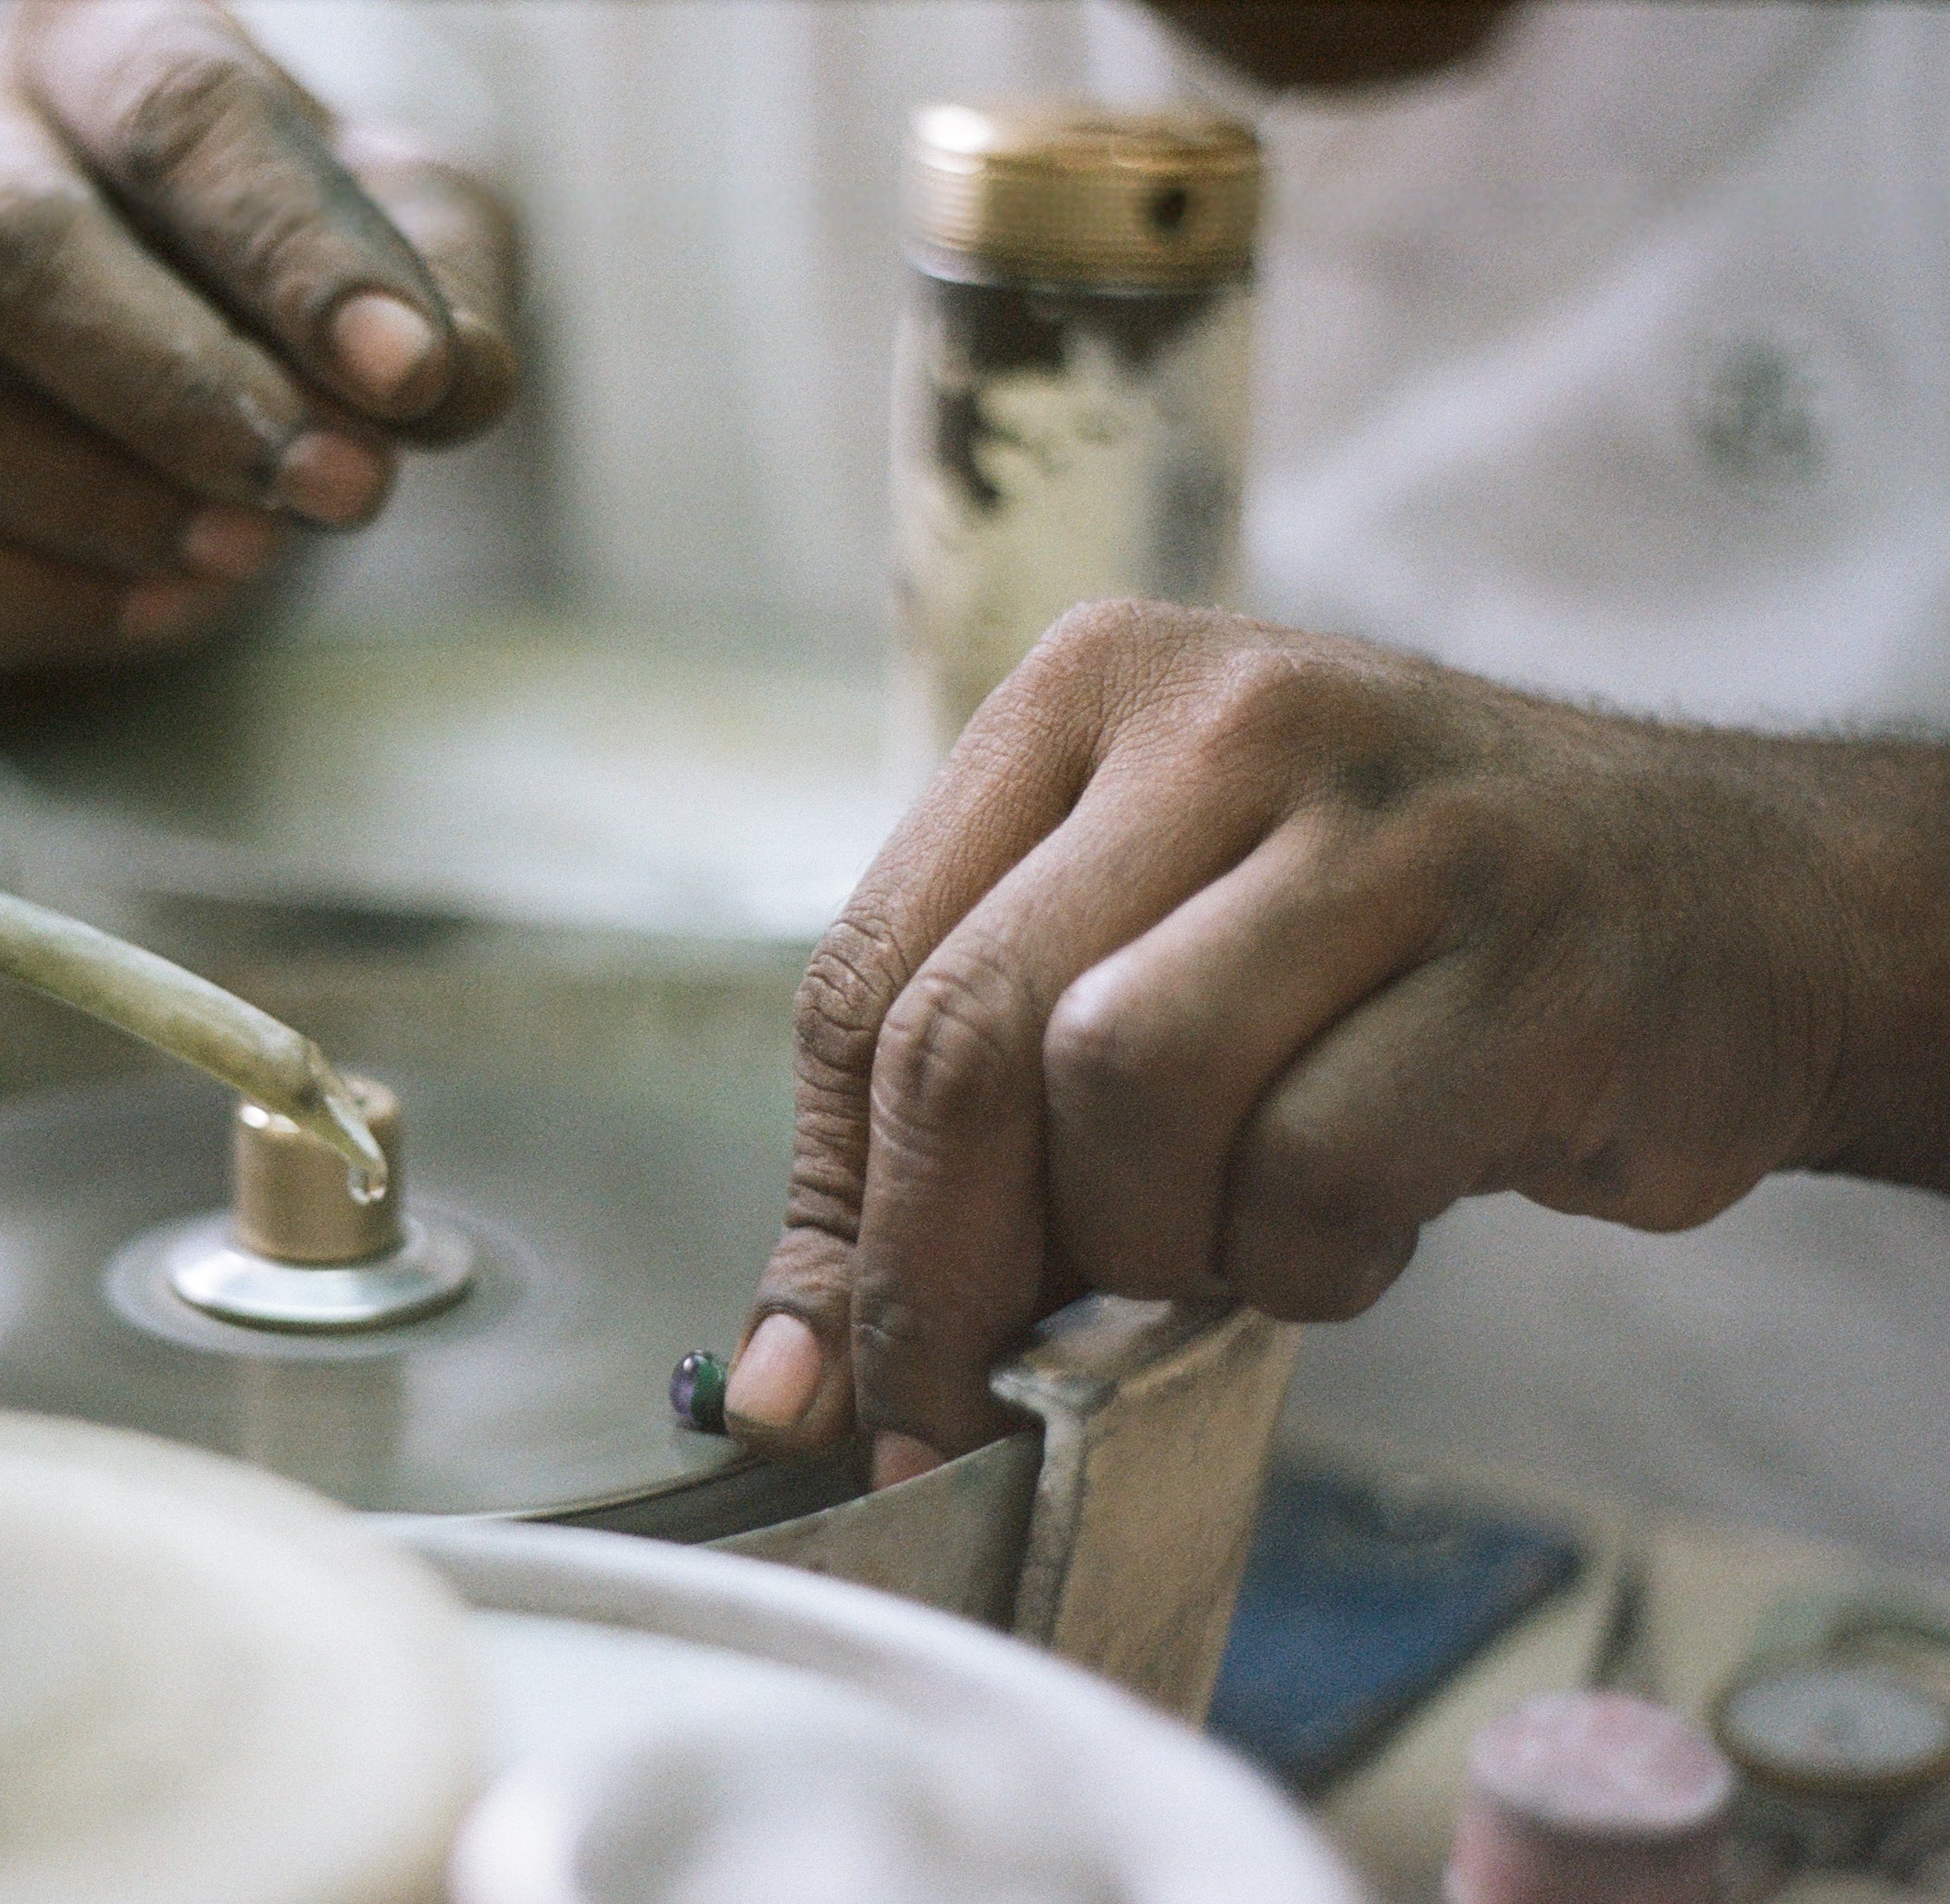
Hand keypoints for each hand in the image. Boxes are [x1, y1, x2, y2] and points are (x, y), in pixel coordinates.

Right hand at [0, 0, 517, 672]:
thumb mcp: (423, 244)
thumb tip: (446, 381)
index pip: (181, 110)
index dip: (295, 253)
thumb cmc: (314, 270)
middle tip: (342, 489)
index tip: (406, 374)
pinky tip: (164, 606)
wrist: (205, 364)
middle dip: (184, 392)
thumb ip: (452, 295)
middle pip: (15, 247)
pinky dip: (28, 601)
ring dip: (96, 503)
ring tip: (251, 553)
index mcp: (108, 38)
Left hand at [724, 601, 1875, 1482]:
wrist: (1735, 904)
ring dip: (1141, 1250)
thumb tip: (790, 1378)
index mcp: (1092, 689)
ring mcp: (1390, 824)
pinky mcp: (1528, 959)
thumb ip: (968, 1120)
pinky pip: (1314, 1175)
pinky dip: (1299, 1269)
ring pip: (1125, 1091)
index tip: (823, 1368)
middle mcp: (1229, 719)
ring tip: (1213, 1254)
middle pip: (968, 1034)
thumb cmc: (1390, 954)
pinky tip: (1345, 1239)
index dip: (832, 1207)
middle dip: (939, 1272)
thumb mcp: (1154, 961)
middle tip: (956, 1410)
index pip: (870, 976)